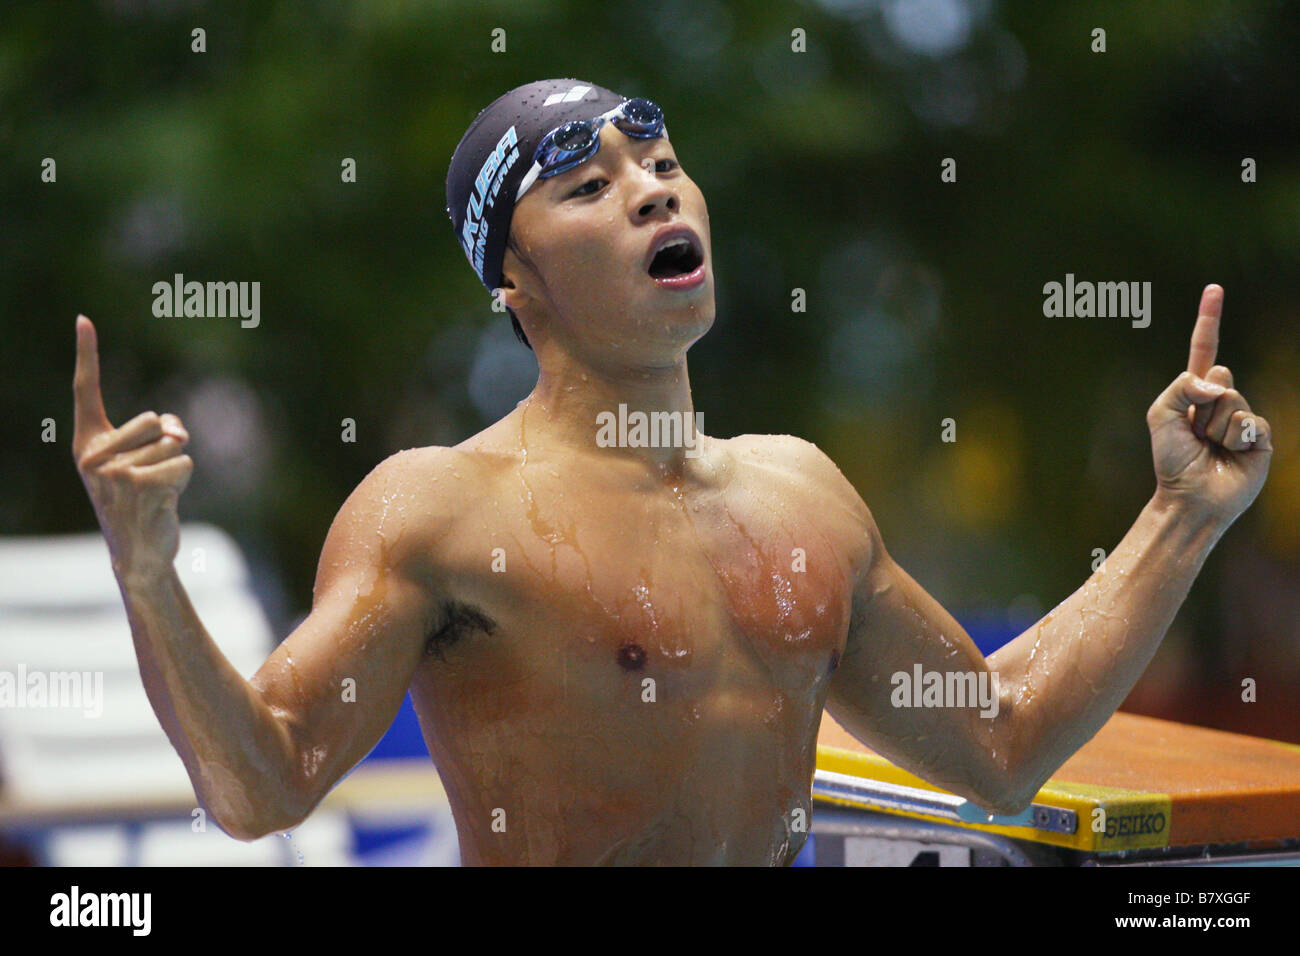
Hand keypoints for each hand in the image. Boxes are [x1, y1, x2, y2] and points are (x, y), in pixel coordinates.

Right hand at [72, 315, 192, 579]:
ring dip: (176, 465)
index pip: (86, 390)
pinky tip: (164, 502)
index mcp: (89, 443)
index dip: (87, 353)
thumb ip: (162, 432)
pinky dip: (185, 480)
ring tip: (157, 491)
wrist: (139, 551)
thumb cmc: (144, 500)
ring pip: (173, 443)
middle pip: (153, 420)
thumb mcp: (149, 459)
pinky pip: (184, 464)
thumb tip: (178, 429)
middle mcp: (93, 454)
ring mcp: (114, 471)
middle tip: (152, 476)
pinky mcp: (139, 486)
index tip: (83, 318)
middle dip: (167, 444)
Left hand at [1146, 285, 1271, 525]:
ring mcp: (1242, 417)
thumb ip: (1181, 387)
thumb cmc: (1172, 460)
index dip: (1210, 319)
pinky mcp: (1260, 436)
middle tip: (1196, 435)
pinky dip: (1235, 438)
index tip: (1214, 288)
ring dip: (1216, 427)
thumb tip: (1219, 381)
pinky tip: (1232, 455)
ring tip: (1211, 448)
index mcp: (1195, 392)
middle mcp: (1221, 400)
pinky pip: (1249, 422)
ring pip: (1233, 401)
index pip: (1205, 349)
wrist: (1190, 497)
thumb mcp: (1161, 415)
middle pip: (1220, 377)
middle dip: (1203, 406)